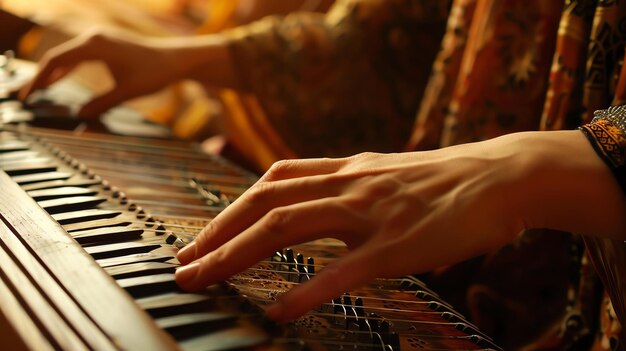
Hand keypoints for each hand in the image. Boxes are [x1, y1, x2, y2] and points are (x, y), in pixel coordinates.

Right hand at [20, 30, 234, 116]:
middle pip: (58, 57)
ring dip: (54, 72)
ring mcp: (100, 39)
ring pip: (68, 55)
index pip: (57, 61)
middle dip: (41, 77)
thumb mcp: (126, 92)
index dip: (40, 79)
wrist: (175, 59)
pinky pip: (79, 55)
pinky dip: (69, 68)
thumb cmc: (154, 73)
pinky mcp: (106, 44)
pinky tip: (61, 80)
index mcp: (95, 46)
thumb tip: (79, 116)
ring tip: (39, 90)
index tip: (29, 96)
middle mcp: (94, 38)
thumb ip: (101, 104)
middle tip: (26, 96)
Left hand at [175, 130, 625, 321]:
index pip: (273, 180)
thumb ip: (346, 186)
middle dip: (217, 233)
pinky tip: (279, 313)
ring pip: (289, 226)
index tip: (202, 236)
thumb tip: (313, 206)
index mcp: (346, 169)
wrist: (499, 176)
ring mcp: (371, 213)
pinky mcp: (397, 245)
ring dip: (237, 254)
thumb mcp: (385, 173)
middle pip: (266, 202)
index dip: (231, 208)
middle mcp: (349, 184)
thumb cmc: (443, 182)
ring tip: (202, 279)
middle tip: (183, 265)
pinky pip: (343, 269)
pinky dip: (306, 291)